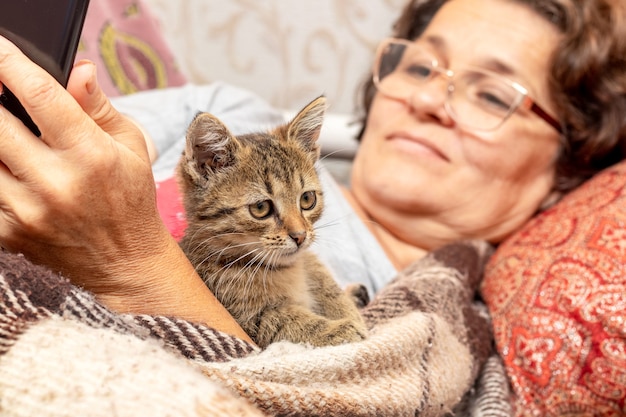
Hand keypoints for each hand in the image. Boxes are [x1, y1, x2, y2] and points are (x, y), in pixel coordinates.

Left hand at [0, 37, 252, 341]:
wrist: (127, 265)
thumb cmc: (131, 200)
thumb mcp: (131, 147)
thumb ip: (98, 106)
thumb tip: (77, 70)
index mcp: (92, 155)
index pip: (40, 94)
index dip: (10, 62)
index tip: (0, 49)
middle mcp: (57, 183)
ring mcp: (28, 211)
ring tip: (12, 137)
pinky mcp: (9, 234)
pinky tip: (14, 171)